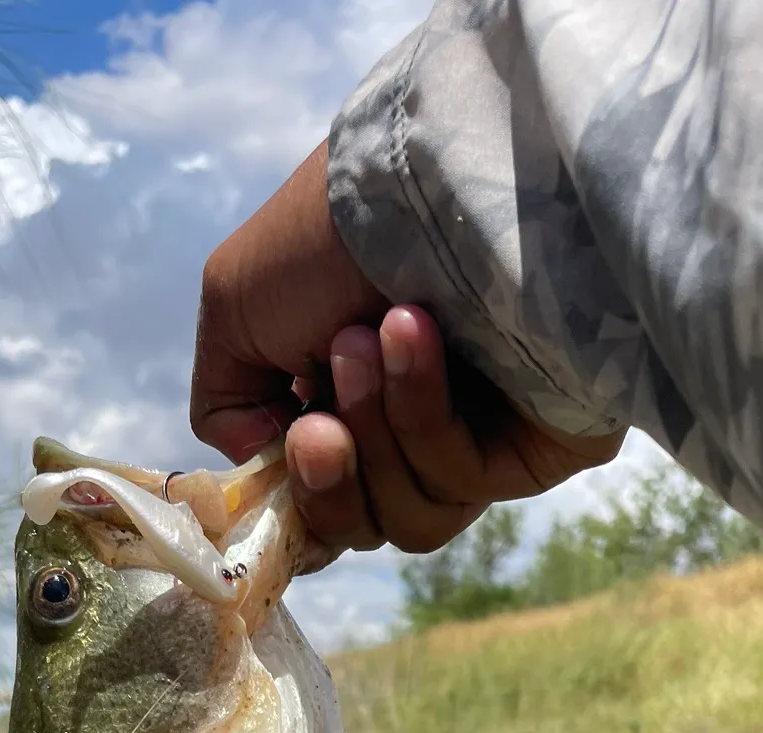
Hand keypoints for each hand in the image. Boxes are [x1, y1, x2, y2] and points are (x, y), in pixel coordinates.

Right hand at [191, 142, 625, 561]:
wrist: (429, 176)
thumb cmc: (331, 232)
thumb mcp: (235, 307)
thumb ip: (227, 403)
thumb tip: (270, 462)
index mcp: (348, 407)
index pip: (321, 505)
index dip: (298, 496)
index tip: (292, 442)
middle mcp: (411, 431)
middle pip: (360, 526)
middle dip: (330, 481)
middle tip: (319, 423)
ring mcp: (477, 443)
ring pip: (407, 517)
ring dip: (375, 432)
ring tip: (368, 337)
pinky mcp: (535, 447)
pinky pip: (461, 481)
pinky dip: (423, 413)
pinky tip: (416, 335)